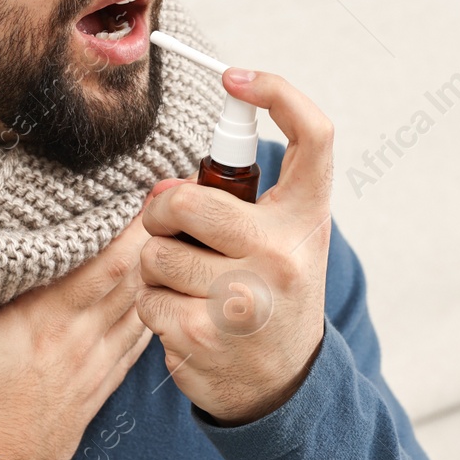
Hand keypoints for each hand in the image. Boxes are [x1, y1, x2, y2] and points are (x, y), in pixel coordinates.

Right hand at [0, 214, 154, 459]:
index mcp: (45, 325)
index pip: (106, 267)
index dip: (132, 228)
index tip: (142, 192)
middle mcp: (80, 343)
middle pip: (134, 281)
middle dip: (153, 240)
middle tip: (164, 203)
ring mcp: (94, 370)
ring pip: (140, 311)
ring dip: (154, 275)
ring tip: (165, 239)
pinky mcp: (98, 393)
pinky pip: (136, 345)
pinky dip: (147, 314)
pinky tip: (151, 297)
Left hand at [136, 67, 332, 426]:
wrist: (282, 382)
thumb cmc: (270, 289)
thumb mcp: (278, 237)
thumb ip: (234, 200)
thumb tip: (162, 189)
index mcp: (306, 218)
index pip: (312, 135)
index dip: (276, 91)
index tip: (234, 77)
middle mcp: (284, 254)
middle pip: (186, 201)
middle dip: (160, 211)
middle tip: (170, 225)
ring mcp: (245, 299)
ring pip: (156, 253)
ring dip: (156, 266)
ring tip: (188, 282)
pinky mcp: (207, 336)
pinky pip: (146, 298)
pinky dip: (152, 305)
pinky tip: (184, 316)